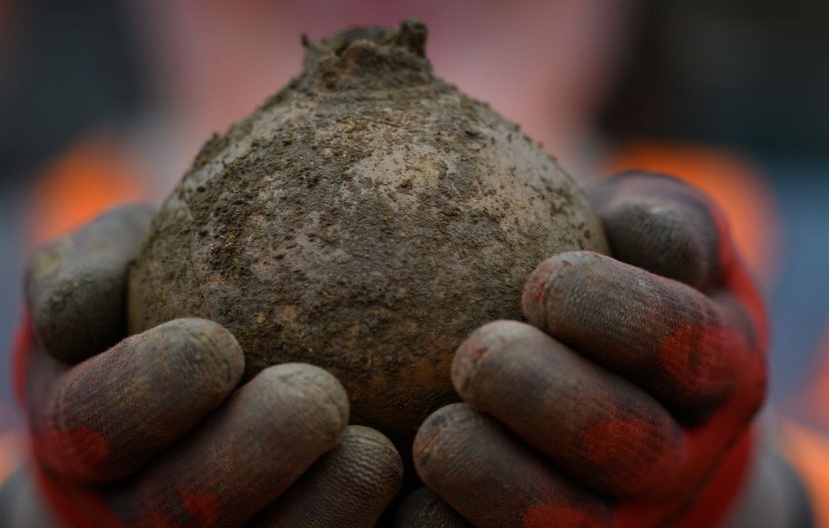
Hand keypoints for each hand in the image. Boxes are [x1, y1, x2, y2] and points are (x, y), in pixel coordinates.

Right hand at [8, 204, 401, 526]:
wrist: (186, 385)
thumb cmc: (150, 305)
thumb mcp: (109, 265)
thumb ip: (84, 274)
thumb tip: (77, 313)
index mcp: (81, 433)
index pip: (90, 425)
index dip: (145, 394)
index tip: (218, 344)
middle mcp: (130, 506)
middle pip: (170, 512)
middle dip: (244, 461)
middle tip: (318, 399)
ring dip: (317, 514)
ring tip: (378, 455)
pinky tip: (427, 494)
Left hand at [401, 172, 766, 526]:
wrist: (611, 383)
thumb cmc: (618, 277)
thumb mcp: (654, 230)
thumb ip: (664, 220)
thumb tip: (633, 221)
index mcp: (712, 364)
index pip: (684, 343)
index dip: (619, 314)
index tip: (545, 283)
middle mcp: (676, 452)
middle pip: (629, 446)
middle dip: (551, 399)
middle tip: (478, 355)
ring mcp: (617, 513)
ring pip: (568, 521)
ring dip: (495, 478)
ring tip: (436, 432)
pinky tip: (402, 493)